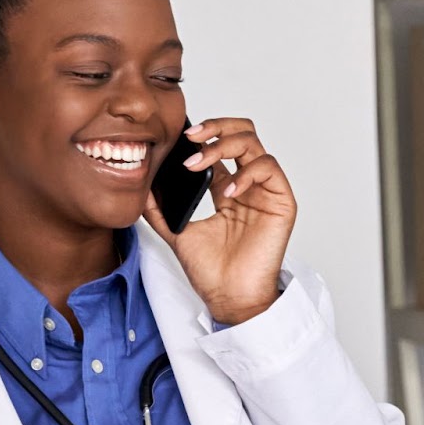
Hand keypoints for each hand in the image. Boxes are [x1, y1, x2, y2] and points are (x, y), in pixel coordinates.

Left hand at [143, 117, 296, 324]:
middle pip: (241, 134)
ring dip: (223, 144)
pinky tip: (228, 189)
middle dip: (215, 126)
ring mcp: (265, 191)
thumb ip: (159, 209)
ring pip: (253, 144)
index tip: (178, 138)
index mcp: (227, 189)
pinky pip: (269, 169)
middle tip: (190, 135)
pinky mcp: (282, 202)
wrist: (228, 298)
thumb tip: (141, 186)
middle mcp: (248, 185)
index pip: (219, 146)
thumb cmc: (210, 271)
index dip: (201, 136)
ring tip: (197, 162)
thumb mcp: (176, 232)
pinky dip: (247, 172)